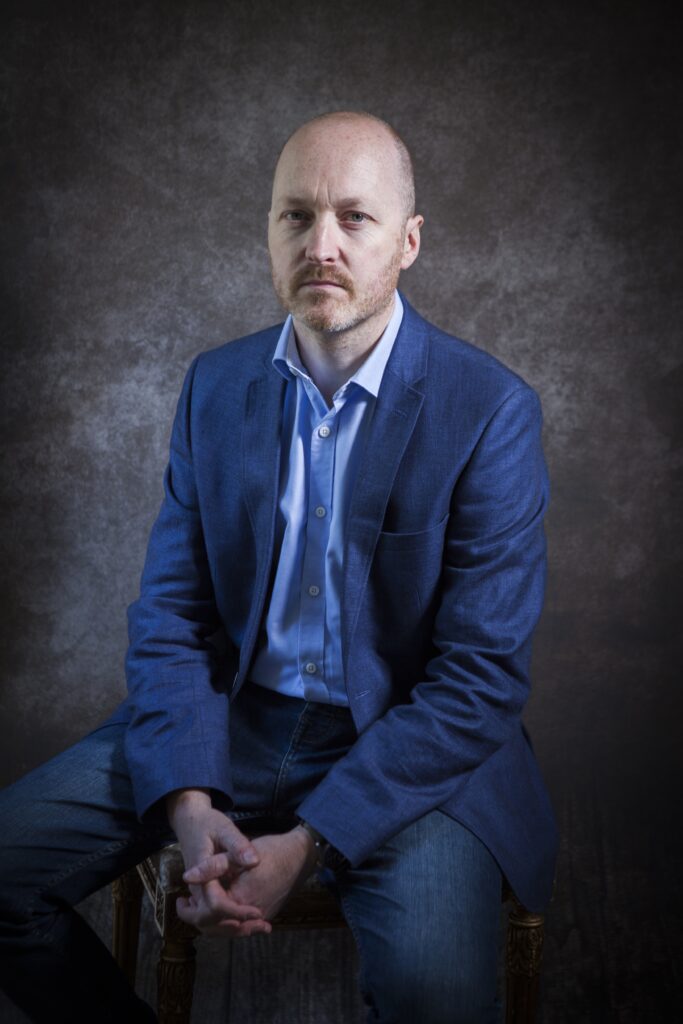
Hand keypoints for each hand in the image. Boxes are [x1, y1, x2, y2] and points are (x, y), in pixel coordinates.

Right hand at [166, 788, 269, 936]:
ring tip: (261, 926)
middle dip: (237, 927)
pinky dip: (227, 923)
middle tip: (264, 925)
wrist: (189, 822)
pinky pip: (210, 917)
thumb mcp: (224, 829)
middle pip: (209, 922)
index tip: (260, 912)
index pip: (216, 905)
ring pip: (209, 924)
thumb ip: (238, 846)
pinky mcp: (200, 894)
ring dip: (233, 929)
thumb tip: (254, 861)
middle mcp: (195, 889)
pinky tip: (249, 919)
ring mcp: (196, 894)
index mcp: (200, 874)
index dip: (238, 912)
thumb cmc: (208, 823)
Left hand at [183, 825, 316, 927]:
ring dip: (210, 920)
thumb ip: (212, 866)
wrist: (301, 855)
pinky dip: (226, 920)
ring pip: (227, 929)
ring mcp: (261, 918)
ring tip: (198, 905)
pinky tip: (219, 908)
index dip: (193, 906)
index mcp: (241, 900)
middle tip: (185, 905)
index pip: (208, 913)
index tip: (182, 897)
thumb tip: (187, 877)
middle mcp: (251, 915)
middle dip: (197, 917)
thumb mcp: (237, 852)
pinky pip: (240, 926)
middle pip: (215, 928)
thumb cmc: (271, 850)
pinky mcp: (266, 916)